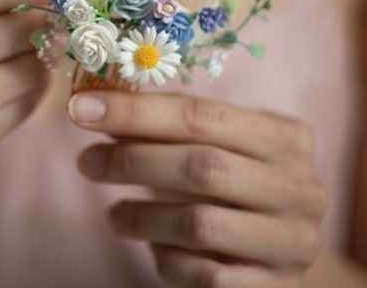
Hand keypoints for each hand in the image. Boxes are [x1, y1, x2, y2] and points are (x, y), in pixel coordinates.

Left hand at [68, 91, 328, 286]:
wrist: (282, 248)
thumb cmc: (234, 182)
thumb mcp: (208, 145)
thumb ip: (160, 127)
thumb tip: (92, 108)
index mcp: (284, 136)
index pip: (200, 114)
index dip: (134, 111)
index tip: (81, 109)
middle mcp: (299, 187)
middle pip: (201, 166)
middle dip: (132, 161)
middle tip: (86, 162)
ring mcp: (293, 242)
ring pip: (199, 224)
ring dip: (141, 216)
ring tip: (113, 214)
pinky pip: (206, 276)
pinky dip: (167, 260)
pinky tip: (153, 247)